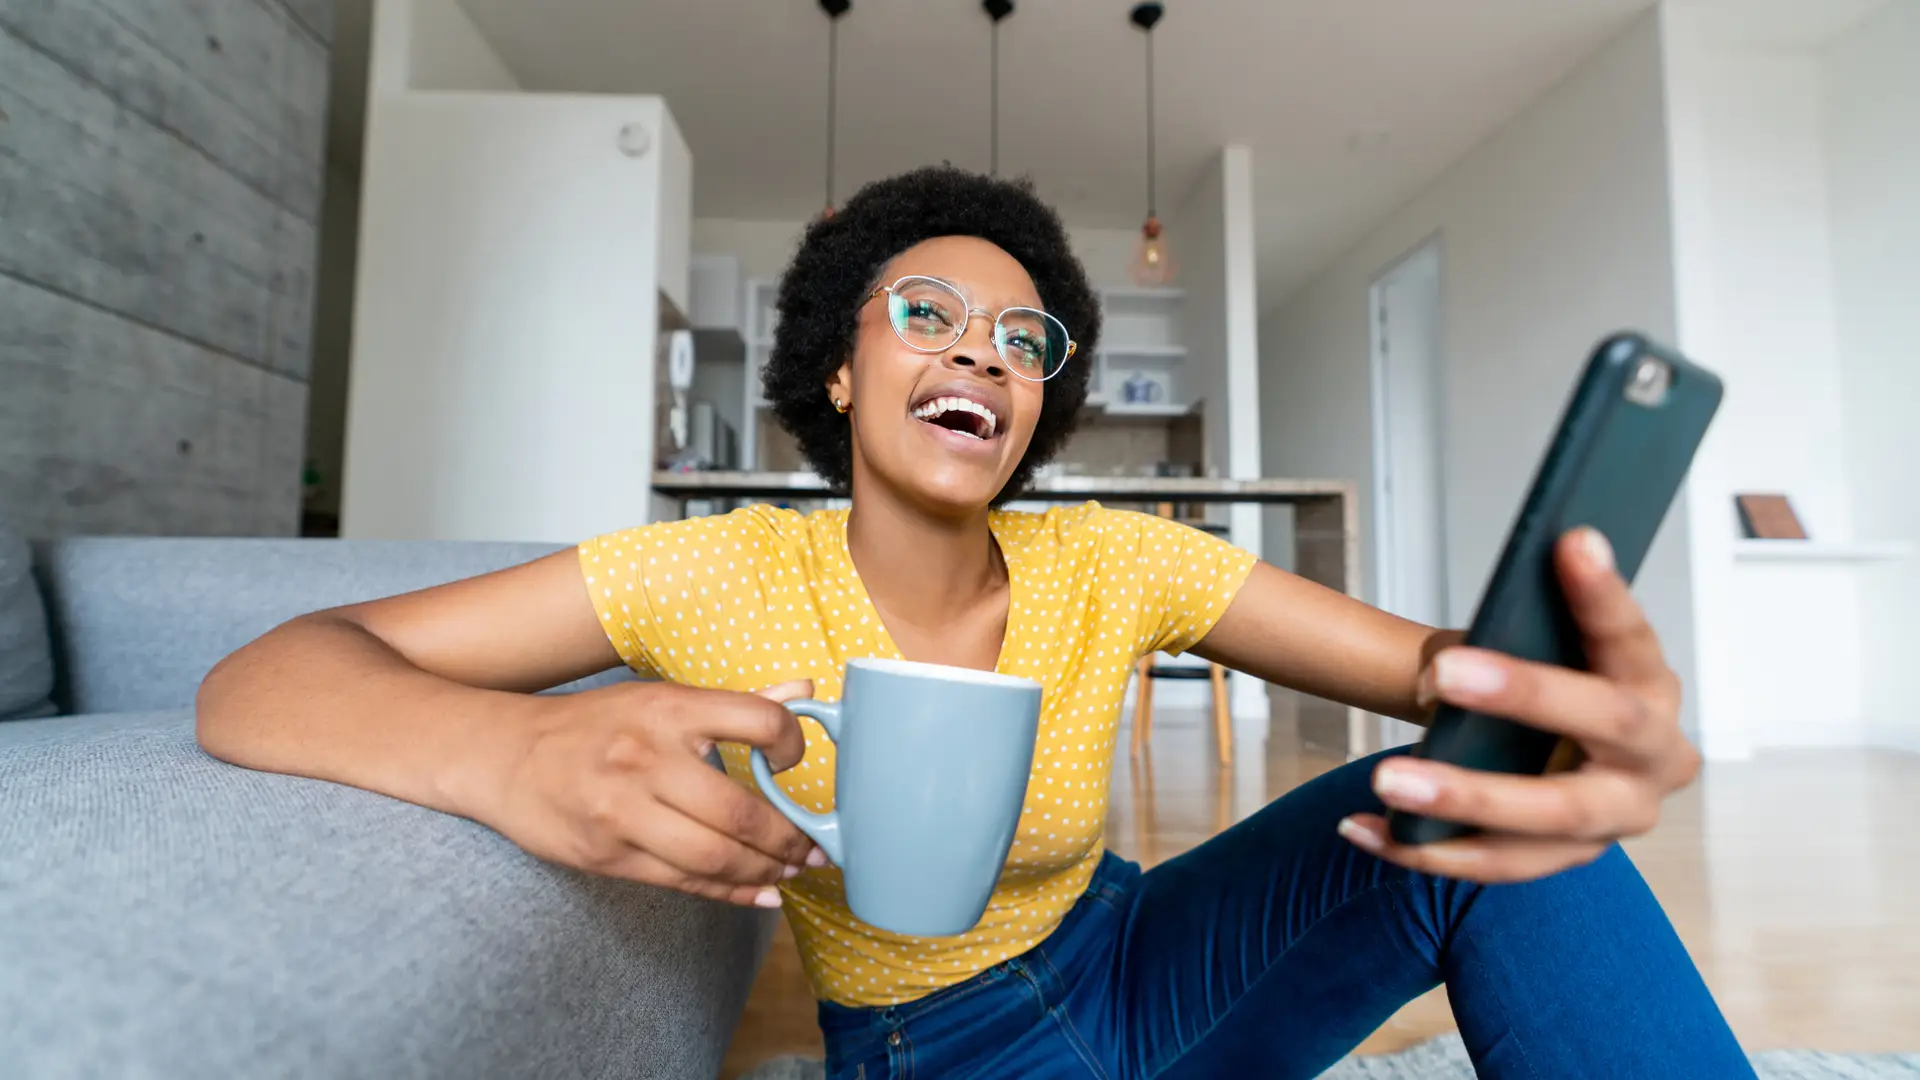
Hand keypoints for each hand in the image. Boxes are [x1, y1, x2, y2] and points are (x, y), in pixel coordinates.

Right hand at [482, 678, 824, 906]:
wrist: (504, 756)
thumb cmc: (593, 726)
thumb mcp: (658, 698)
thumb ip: (734, 704)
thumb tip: (806, 691)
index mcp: (667, 709)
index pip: (756, 720)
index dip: (792, 744)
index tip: (796, 763)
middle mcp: (645, 757)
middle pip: (740, 811)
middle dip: (787, 839)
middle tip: (811, 850)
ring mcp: (622, 810)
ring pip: (714, 857)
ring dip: (763, 872)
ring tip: (786, 873)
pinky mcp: (606, 854)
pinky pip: (682, 883)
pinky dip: (729, 893)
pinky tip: (757, 892)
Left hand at [1338, 527, 1699, 882]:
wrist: (1565, 757)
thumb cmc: (1554, 682)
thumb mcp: (1549, 645)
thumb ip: (1530, 620)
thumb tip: (1483, 624)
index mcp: (1653, 686)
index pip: (1631, 634)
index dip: (1601, 593)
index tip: (1570, 540)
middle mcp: (1655, 759)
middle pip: (1603, 724)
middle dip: (1523, 696)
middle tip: (1440, 676)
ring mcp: (1614, 820)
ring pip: (1544, 816)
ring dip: (1462, 798)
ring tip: (1388, 779)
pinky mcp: (1563, 862)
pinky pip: (1492, 865)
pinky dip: (1422, 849)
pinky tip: (1361, 828)